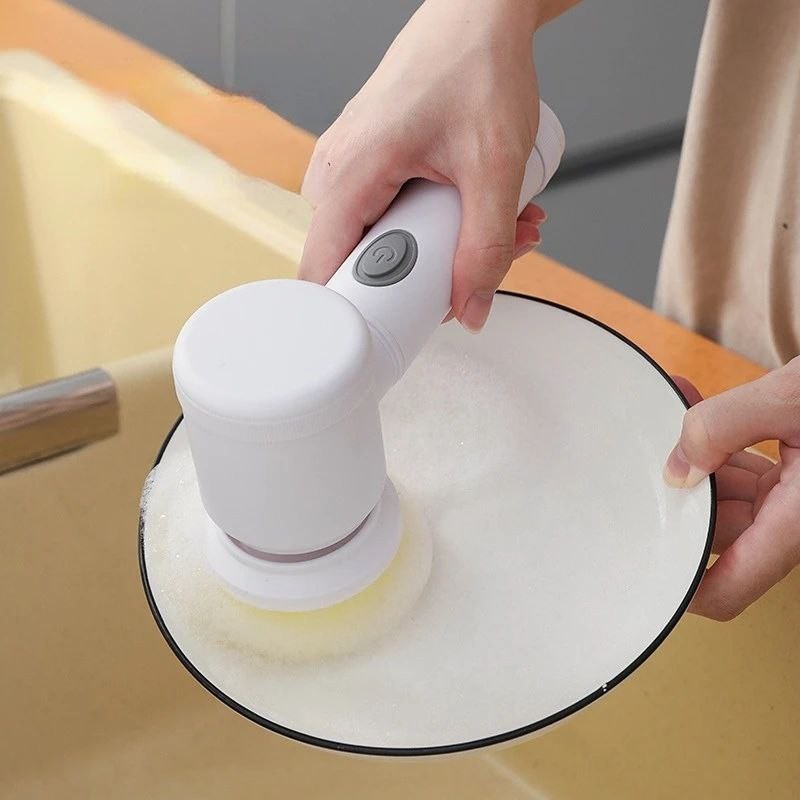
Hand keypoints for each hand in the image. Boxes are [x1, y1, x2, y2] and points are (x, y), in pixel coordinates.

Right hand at [299, 0, 544, 331]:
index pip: (323, 274)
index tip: (390, 337)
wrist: (479, 16)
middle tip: (483, 261)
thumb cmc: (476, 67)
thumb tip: (471, 308)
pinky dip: (439, 223)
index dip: (354, 316)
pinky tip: (481, 207)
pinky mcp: (371, 166)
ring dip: (444, 249)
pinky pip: (393, 216)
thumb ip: (485, 248)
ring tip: (501, 224)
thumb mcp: (493, 168)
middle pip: (364, 265)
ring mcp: (351, 170)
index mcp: (350, 174)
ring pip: (386, 243)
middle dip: (429, 277)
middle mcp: (337, 174)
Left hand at [664, 358, 799, 620]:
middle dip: (682, 494)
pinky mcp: (798, 472)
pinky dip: (719, 442)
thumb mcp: (791, 398)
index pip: (728, 588)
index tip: (645, 575)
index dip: (684, 590)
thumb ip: (723, 427)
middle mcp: (797, 518)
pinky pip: (744, 468)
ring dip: (696, 458)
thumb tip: (678, 466)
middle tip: (651, 455)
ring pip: (727, 497)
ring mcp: (797, 496)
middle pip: (719, 530)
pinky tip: (694, 402)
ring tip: (673, 411)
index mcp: (798, 519)